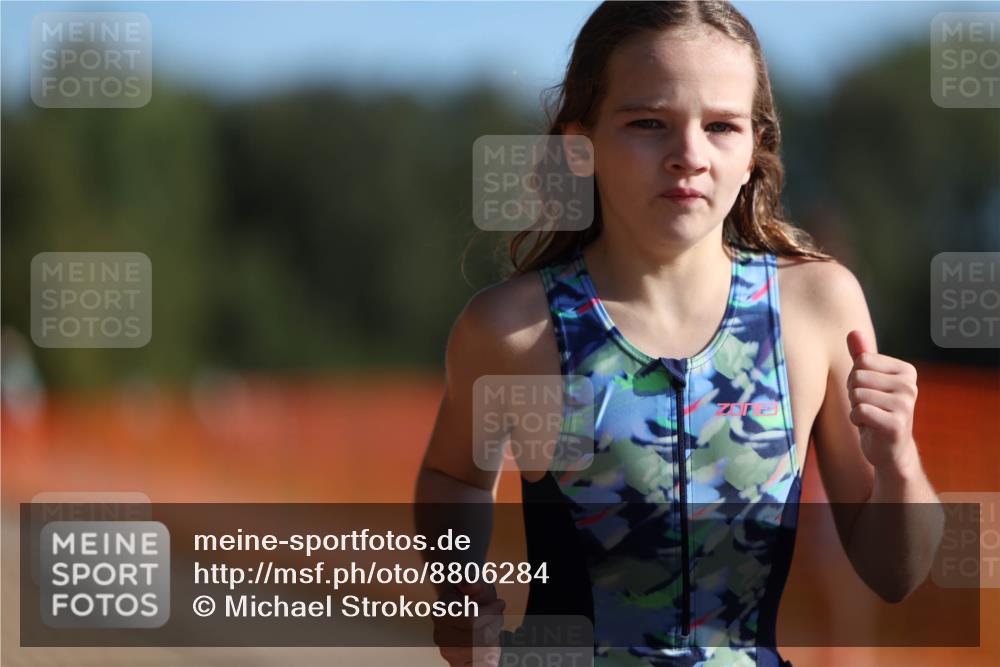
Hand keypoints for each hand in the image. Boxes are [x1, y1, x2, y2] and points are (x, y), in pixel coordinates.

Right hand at [432, 581, 505, 665]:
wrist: (466, 604)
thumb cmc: (472, 592)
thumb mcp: (473, 578)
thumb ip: (471, 578)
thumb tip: (472, 585)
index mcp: (440, 612)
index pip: (472, 620)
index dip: (491, 613)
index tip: (500, 603)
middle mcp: (440, 635)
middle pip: (480, 638)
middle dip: (494, 626)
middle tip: (495, 616)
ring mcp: (448, 652)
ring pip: (484, 652)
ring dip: (494, 639)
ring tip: (489, 627)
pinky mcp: (458, 664)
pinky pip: (482, 665)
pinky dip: (490, 656)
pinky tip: (489, 644)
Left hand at [845, 330, 919, 474]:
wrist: (889, 448)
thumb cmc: (875, 409)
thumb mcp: (868, 380)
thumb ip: (861, 355)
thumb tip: (853, 331)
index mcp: (906, 371)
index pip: (861, 361)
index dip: (855, 378)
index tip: (869, 391)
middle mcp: (910, 386)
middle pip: (857, 376)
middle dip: (854, 393)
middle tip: (869, 407)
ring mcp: (906, 405)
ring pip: (857, 394)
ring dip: (855, 408)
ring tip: (870, 417)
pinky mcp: (896, 424)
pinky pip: (859, 411)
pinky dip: (856, 420)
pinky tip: (870, 427)